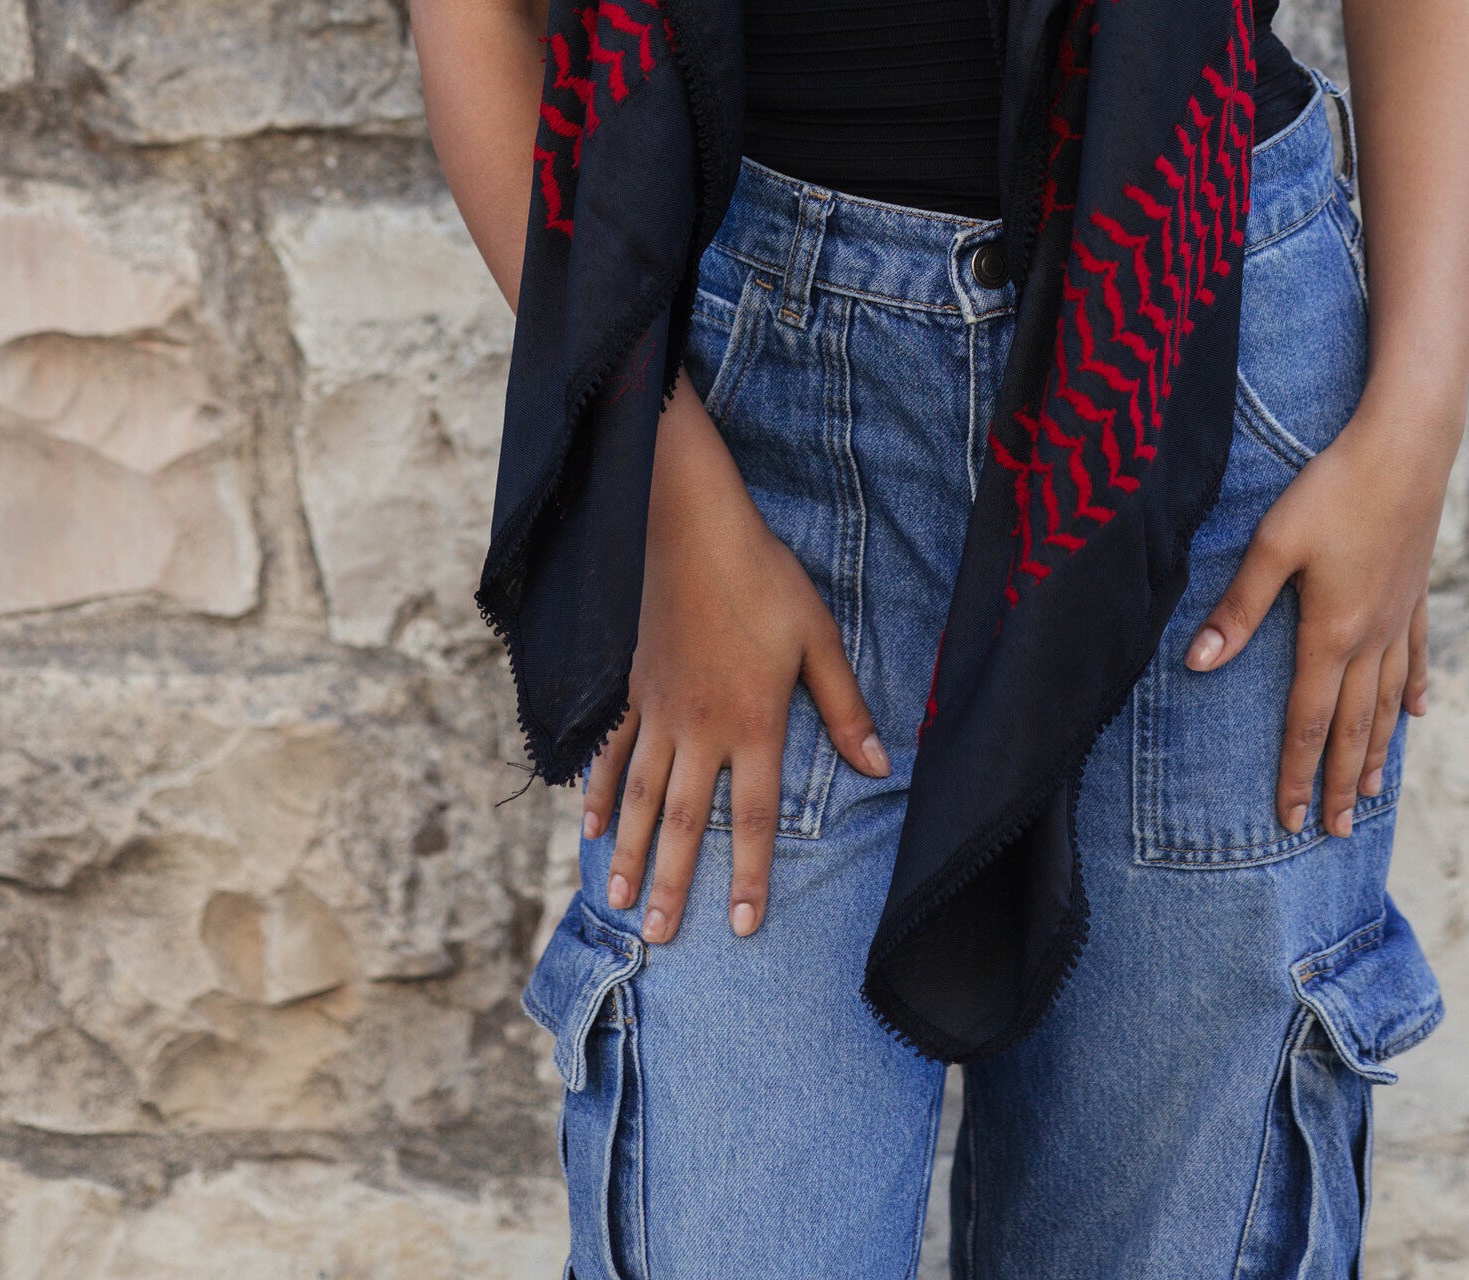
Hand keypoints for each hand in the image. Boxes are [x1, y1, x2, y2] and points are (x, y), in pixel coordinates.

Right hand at [582, 384, 888, 943]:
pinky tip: (589, 828)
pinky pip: (611, 752)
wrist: (694, 529)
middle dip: (673, 882)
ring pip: (638, 796)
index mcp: (753, 722)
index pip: (753, 817)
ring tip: (619, 902)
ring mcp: (659, 712)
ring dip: (629, 852)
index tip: (743, 927)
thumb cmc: (765, 580)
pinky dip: (598, 793)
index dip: (749, 875)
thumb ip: (844, 709)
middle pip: (683, 821)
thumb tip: (879, 765)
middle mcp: (701, 729)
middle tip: (661, 938)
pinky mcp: (633, 690)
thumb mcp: (819, 639)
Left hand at [1185, 408, 1446, 838]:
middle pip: (1352, 727)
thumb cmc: (1332, 490)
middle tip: (1336, 832)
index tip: (1287, 819)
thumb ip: (1239, 608)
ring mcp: (1400, 619)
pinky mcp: (1417, 595)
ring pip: (1389, 703)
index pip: (1307, 722)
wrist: (1406, 449)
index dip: (1295, 773)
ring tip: (1369, 792)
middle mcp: (1371, 639)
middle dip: (1338, 782)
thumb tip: (1198, 663)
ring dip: (1377, 751)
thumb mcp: (1273, 544)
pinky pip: (1416, 658)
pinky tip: (1418, 714)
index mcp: (1331, 634)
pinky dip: (1414, 692)